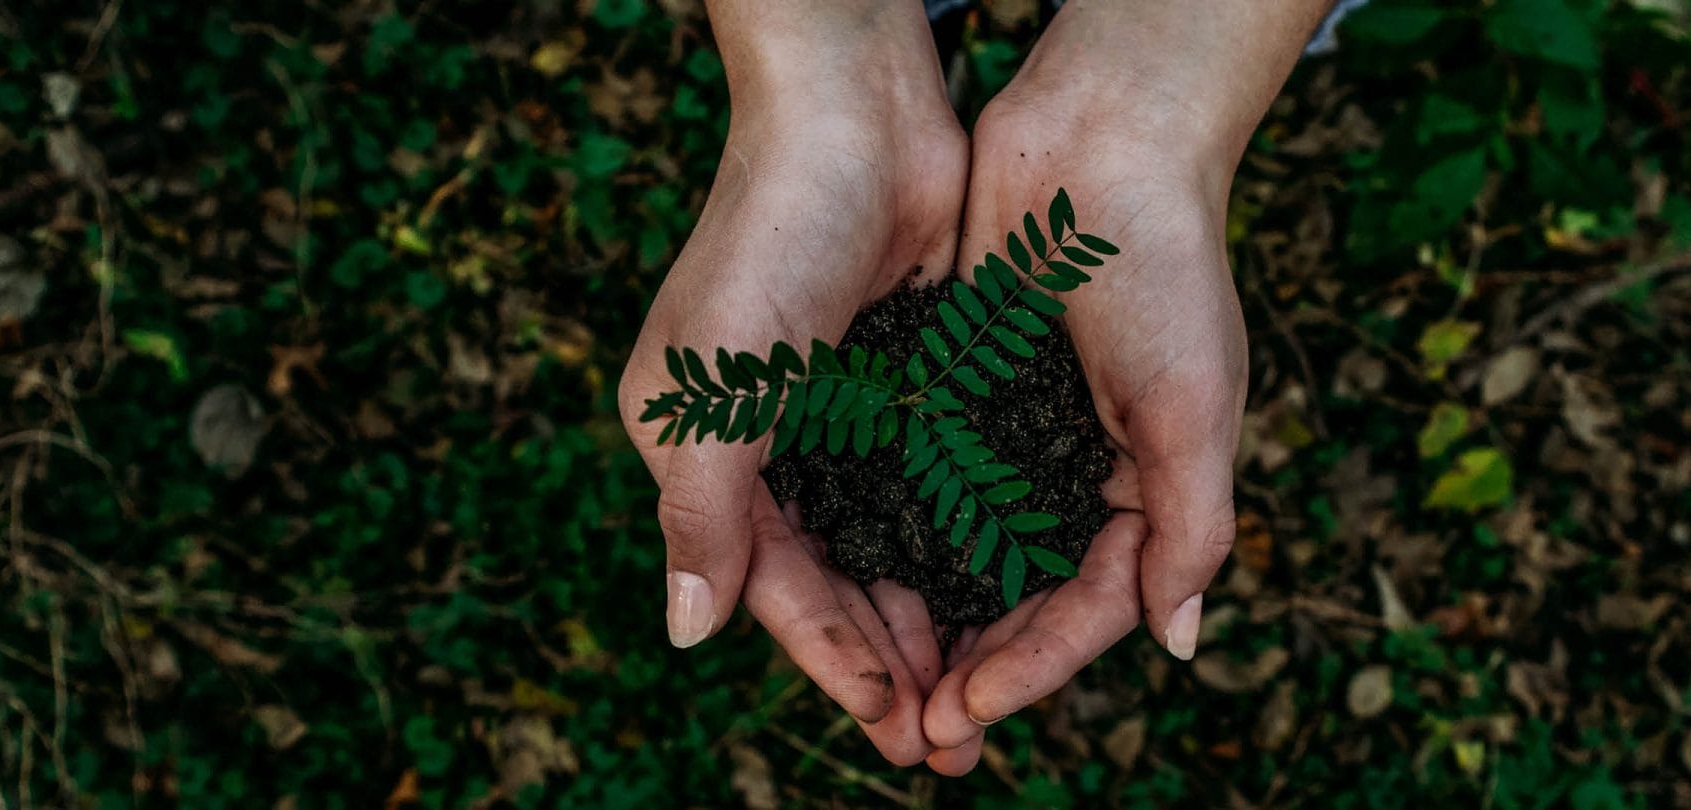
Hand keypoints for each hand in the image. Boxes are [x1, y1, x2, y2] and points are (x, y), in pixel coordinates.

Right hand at [616, 1, 965, 765]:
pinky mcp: (909, 384)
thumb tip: (686, 634)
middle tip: (948, 742)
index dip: (831, 659)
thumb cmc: (768, 240)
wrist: (855, 115)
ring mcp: (846, 416)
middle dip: (889, 663)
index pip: (773, 585)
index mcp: (707, 452)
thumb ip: (701, 514)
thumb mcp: (715, 388)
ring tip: (981, 692)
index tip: (893, 723)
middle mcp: (773, 445)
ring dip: (931, 620)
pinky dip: (962, 545)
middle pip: (836, 582)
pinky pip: (936, 488)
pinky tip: (1004, 595)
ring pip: (892, 546)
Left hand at [915, 0, 1333, 773]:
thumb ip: (1191, 527)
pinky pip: (922, 482)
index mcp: (1145, 487)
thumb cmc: (1166, 270)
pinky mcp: (957, 392)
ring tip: (881, 683)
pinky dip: (895, 534)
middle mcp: (1076, 472)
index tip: (971, 709)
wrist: (1101, 142)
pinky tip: (852, 577)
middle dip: (976, 667)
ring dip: (929, 620)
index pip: (1090, 606)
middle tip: (918, 733)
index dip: (1035, 666)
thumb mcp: (1195, 407)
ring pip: (964, 554)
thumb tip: (1179, 645)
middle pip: (1021, 598)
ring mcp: (1013, 435)